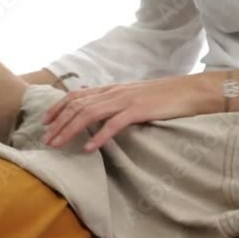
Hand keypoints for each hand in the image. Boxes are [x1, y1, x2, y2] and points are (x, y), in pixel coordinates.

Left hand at [42, 74, 217, 151]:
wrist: (192, 90)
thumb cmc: (168, 96)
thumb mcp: (137, 96)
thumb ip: (119, 102)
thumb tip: (103, 112)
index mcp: (114, 89)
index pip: (78, 95)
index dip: (59, 107)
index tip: (46, 122)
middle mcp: (115, 92)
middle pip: (78, 105)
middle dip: (58, 123)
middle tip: (46, 140)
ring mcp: (127, 100)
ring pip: (89, 113)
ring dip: (70, 130)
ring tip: (59, 145)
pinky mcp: (140, 110)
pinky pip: (114, 124)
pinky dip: (99, 136)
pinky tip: (89, 148)